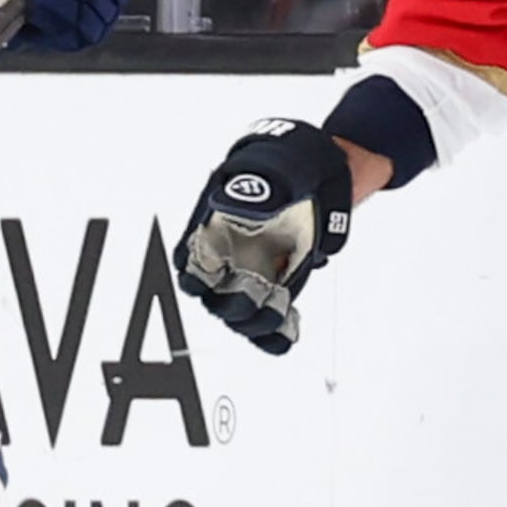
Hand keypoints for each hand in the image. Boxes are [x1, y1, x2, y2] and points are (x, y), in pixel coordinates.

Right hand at [172, 117, 356, 353]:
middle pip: (214, 297)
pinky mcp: (274, 292)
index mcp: (212, 230)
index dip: (198, 274)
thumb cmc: (284, 171)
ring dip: (257, 321)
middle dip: (235, 302)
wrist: (317, 182)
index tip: (217, 275)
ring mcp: (249, 279)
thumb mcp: (270, 175)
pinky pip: (267, 323)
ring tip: (279, 313)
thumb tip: (234, 207)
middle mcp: (226, 260)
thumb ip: (250, 195)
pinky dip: (274, 335)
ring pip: (240, 315)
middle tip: (260, 293)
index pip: (189, 262)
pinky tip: (287, 331)